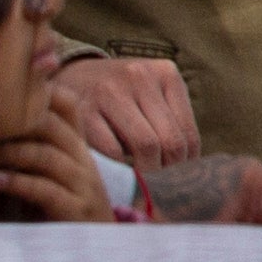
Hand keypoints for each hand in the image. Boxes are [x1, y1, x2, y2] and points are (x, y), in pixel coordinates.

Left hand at [0, 93, 116, 224]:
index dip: (43, 90)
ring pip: (45, 155)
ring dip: (7, 153)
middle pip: (52, 125)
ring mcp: (81, 185)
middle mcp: (82, 161)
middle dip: (12, 123)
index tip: (7, 85)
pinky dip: (16, 182)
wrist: (98, 253)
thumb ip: (33, 153)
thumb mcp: (56, 177)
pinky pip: (44, 189)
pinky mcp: (74, 210)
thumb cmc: (67, 212)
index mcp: (78, 148)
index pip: (68, 106)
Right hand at [52, 55, 202, 168]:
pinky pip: (112, 151)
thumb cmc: (120, 95)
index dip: (186, 165)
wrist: (70, 76)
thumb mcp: (151, 95)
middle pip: (170, 140)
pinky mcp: (82, 109)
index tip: (178, 181)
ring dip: (145, 172)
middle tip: (159, 187)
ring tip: (141, 182)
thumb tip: (191, 172)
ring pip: (145, 145)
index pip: (188, 133)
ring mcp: (109, 91)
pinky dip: (118, 166)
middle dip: (167, 171)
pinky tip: (117, 169)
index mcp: (166, 74)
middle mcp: (140, 76)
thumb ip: (170, 123)